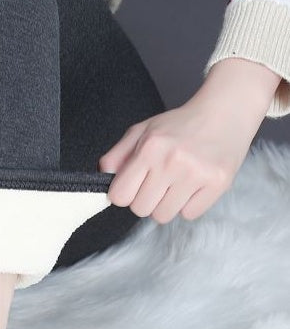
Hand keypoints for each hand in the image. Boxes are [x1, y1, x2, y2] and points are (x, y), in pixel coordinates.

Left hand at [98, 58, 282, 223]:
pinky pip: (189, 214)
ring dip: (166, 204)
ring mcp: (197, 174)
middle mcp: (172, 161)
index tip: (133, 185)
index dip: (124, 193)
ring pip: (164, 216)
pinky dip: (188, 205)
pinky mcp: (218, 183)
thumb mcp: (142, 131)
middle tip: (157, 182)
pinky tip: (193, 186)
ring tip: (175, 184)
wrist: (225, 112)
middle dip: (145, 199)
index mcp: (150, 148)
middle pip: (140, 209)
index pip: (120, 196)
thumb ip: (116, 155)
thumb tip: (104, 178)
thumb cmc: (179, 125)